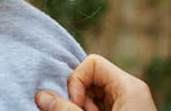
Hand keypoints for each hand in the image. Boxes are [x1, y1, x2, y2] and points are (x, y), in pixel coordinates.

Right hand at [35, 54, 156, 110]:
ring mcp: (127, 105)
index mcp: (129, 87)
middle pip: (91, 79)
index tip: (77, 105)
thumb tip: (41, 95)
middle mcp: (130, 92)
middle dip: (78, 99)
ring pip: (93, 96)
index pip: (93, 64)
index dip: (77, 81)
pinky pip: (99, 108)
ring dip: (81, 110)